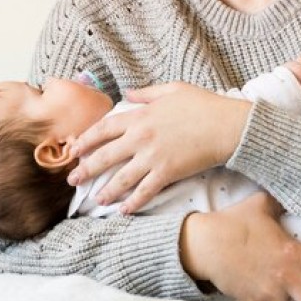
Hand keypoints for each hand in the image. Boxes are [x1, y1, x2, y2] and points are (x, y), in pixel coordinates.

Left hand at [68, 82, 250, 213]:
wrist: (227, 125)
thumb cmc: (204, 105)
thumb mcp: (172, 90)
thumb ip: (146, 93)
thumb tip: (127, 94)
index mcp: (140, 116)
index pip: (104, 129)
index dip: (86, 140)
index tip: (74, 149)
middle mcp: (140, 137)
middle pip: (105, 156)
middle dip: (86, 169)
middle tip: (73, 180)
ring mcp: (153, 156)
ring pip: (121, 178)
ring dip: (107, 191)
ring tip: (97, 200)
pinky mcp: (167, 172)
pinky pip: (145, 190)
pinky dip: (133, 202)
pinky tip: (124, 210)